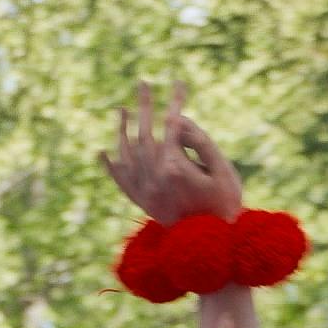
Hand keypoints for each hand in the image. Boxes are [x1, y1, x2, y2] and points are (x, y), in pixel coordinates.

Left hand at [104, 78, 243, 222]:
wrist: (214, 246)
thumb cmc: (225, 203)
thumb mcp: (221, 168)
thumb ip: (200, 141)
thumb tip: (177, 121)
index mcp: (174, 168)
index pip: (170, 126)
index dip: (174, 102)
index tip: (178, 82)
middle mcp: (153, 179)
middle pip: (143, 134)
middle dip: (143, 106)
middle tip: (142, 82)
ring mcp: (145, 192)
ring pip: (126, 154)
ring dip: (122, 130)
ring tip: (121, 108)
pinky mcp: (143, 203)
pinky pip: (121, 182)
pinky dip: (111, 167)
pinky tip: (102, 152)